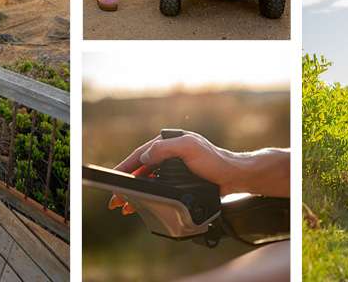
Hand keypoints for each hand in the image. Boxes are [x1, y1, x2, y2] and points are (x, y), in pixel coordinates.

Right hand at [108, 132, 243, 215]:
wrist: (233, 176)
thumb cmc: (215, 161)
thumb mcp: (189, 148)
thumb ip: (165, 148)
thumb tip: (145, 156)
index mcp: (168, 142)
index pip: (141, 154)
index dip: (126, 166)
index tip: (114, 177)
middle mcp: (168, 153)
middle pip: (141, 168)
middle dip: (126, 184)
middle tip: (115, 199)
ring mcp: (172, 166)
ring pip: (147, 179)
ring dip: (134, 192)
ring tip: (123, 206)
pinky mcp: (178, 179)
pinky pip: (156, 186)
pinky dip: (146, 194)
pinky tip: (140, 204)